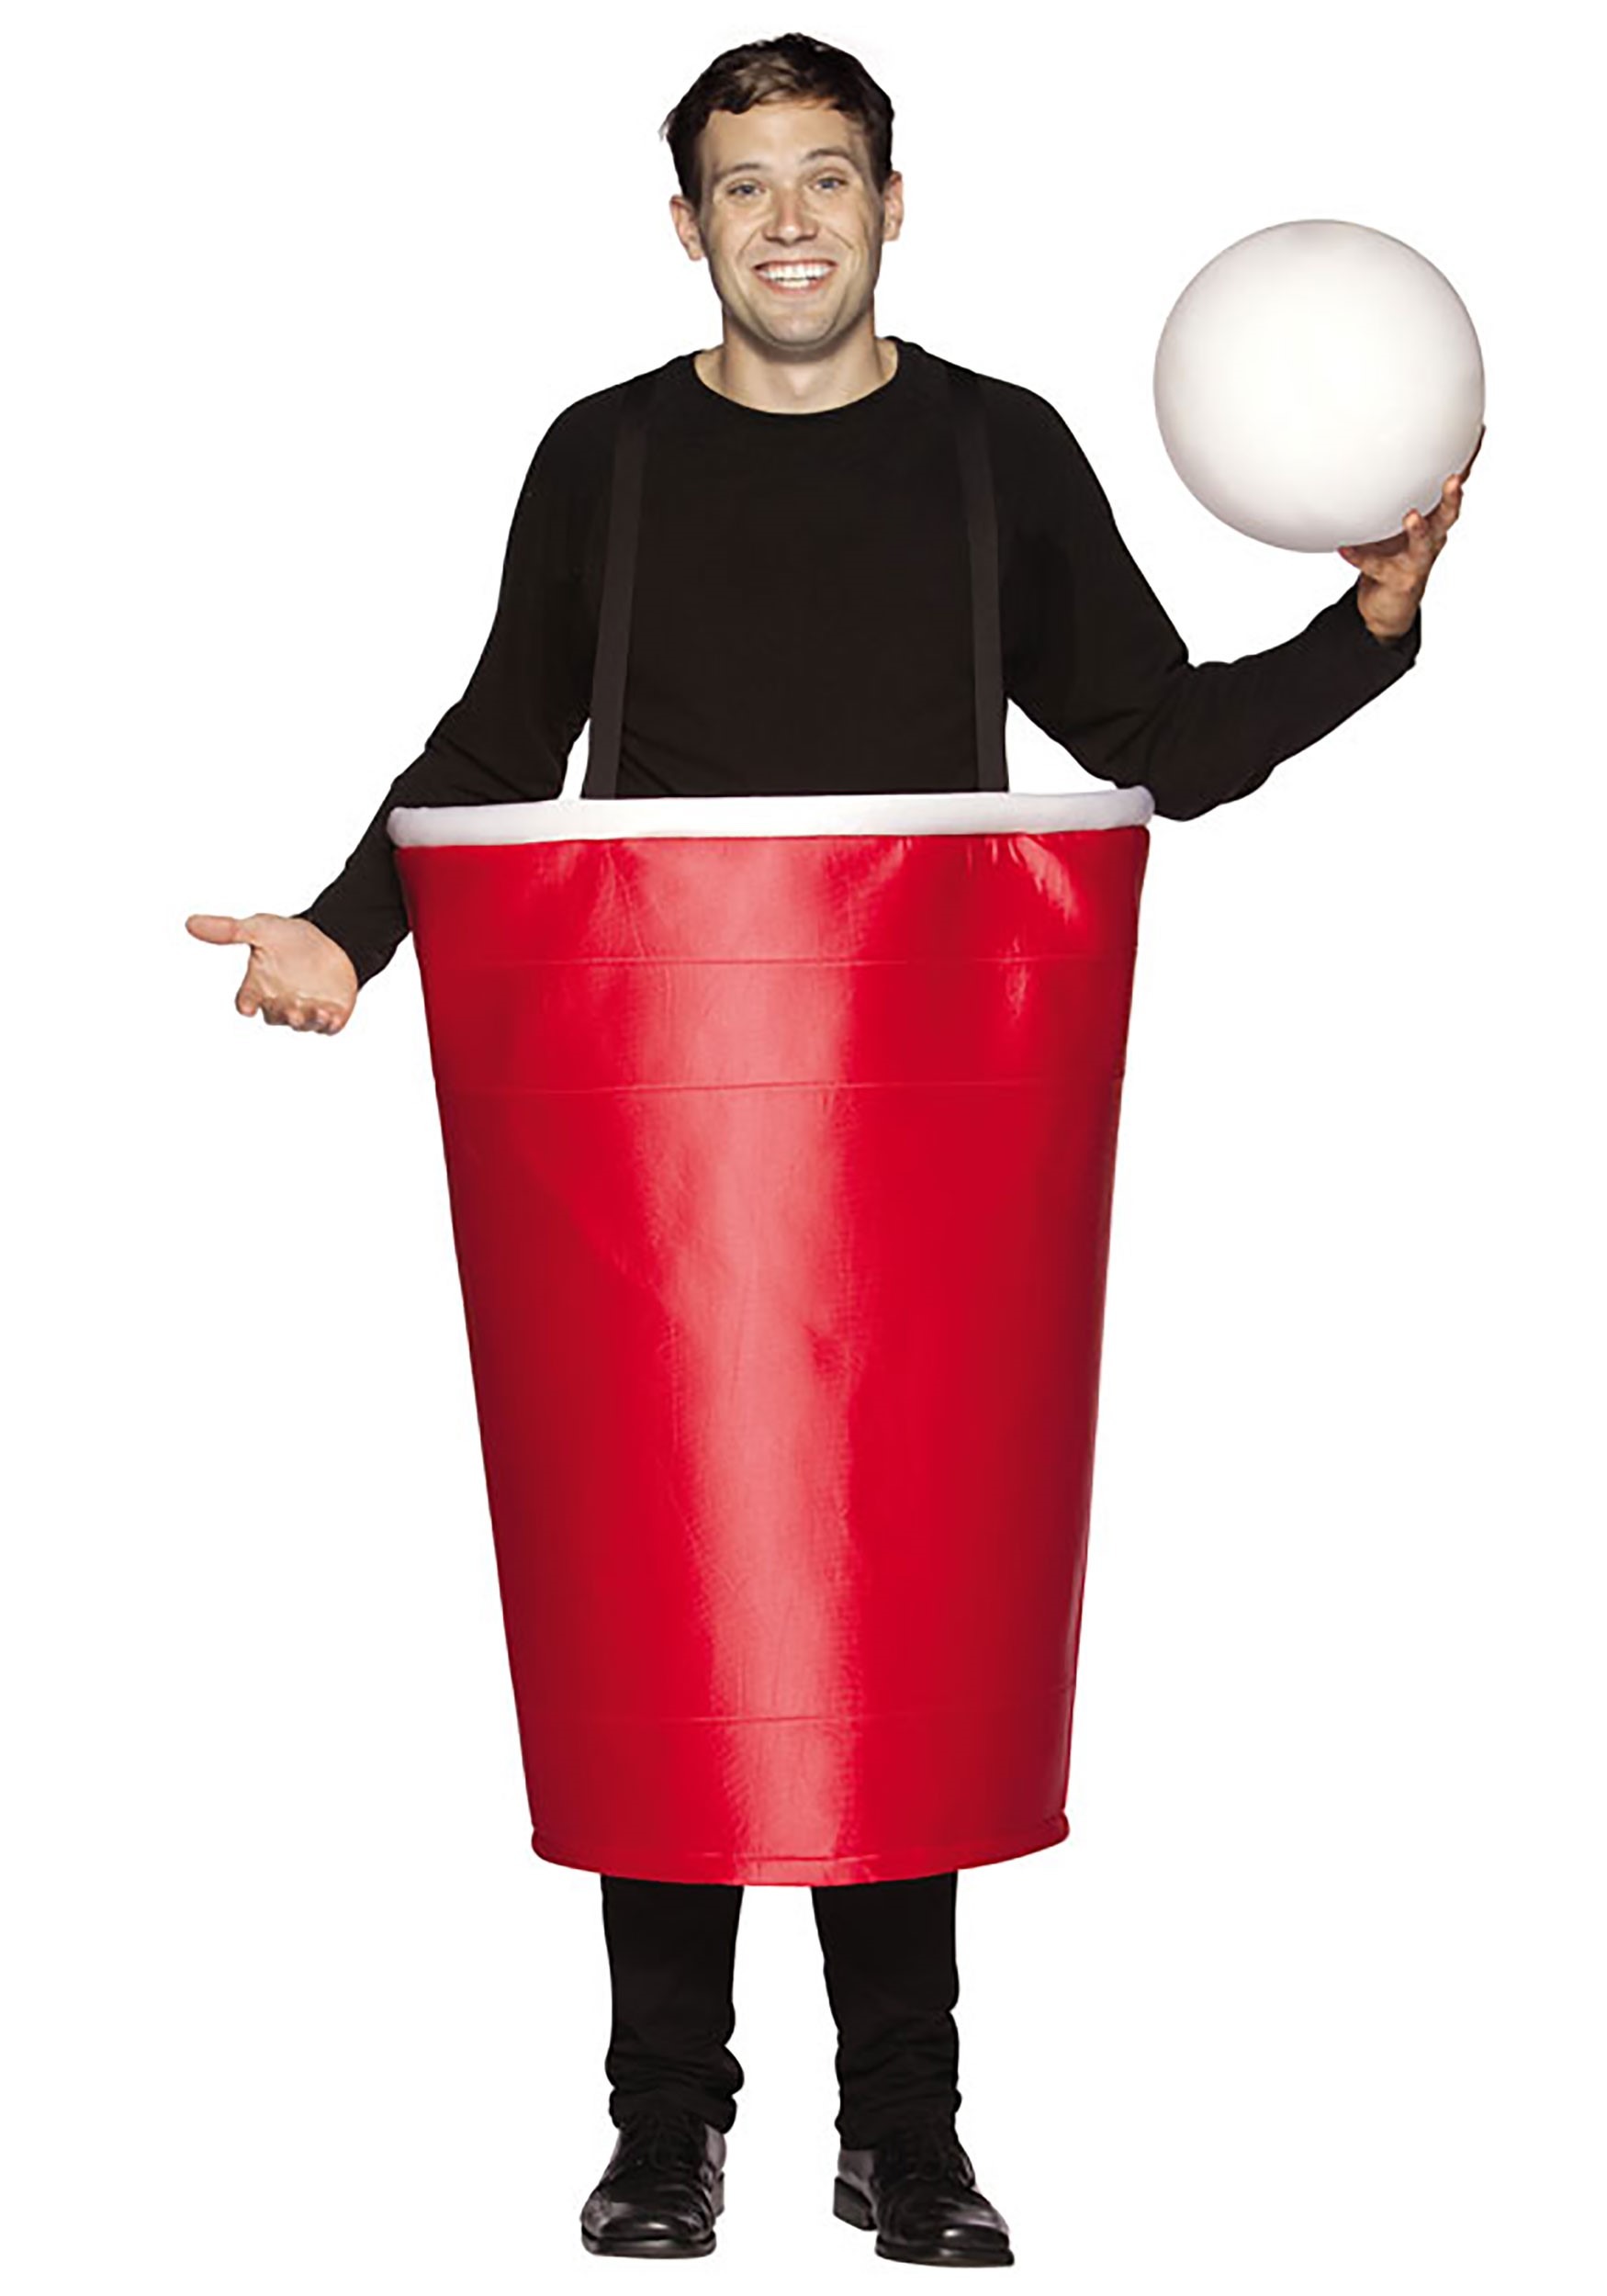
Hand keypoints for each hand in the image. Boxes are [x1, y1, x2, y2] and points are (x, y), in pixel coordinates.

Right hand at [186, 911, 358, 1032]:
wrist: (329, 938)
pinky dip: (329, 1024)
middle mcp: (278, 1003)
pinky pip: (326, 1027)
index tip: (247, 1006)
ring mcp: (304, 1011)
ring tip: (315, 1011)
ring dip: (307, 1020)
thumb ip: (228, 930)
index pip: (245, 1001)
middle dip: (282, 1013)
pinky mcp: (328, 1015)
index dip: (246, 1004)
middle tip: (291, 1009)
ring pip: (301, 1024)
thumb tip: (190, 923)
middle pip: (275, 1016)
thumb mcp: (259, 929)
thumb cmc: (287, 937)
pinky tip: (332, 1015)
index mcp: (258, 987)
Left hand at [1337, 423, 1483, 642]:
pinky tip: (1345, 548)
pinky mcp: (1397, 579)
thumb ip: (1394, 492)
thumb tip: (1376, 447)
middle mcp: (1432, 539)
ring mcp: (1416, 561)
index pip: (1454, 487)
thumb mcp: (1397, 519)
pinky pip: (1376, 566)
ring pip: (1423, 545)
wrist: (1388, 604)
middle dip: (1453, 497)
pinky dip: (1360, 557)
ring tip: (1411, 517)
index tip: (1476, 433)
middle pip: (1448, 515)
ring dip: (1419, 530)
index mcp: (1435, 520)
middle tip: (1453, 480)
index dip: (1467, 462)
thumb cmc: (1394, 553)